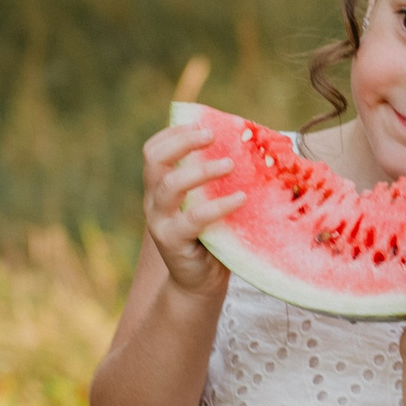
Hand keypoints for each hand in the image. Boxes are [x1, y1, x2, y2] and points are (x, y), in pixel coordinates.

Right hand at [142, 118, 243, 300]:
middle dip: (182, 142)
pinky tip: (240, 198)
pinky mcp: (173, 241)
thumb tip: (252, 146)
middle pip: (155, 160)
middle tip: (211, 135)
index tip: (202, 124)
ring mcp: (160, 221)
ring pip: (170, 185)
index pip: (154, 150)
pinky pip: (194, 219)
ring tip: (230, 165)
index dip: (174, 133)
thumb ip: (219, 179)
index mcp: (160, 187)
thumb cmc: (212, 236)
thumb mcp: (211, 202)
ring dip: (201, 170)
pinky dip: (218, 206)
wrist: (201, 282)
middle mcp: (154, 201)